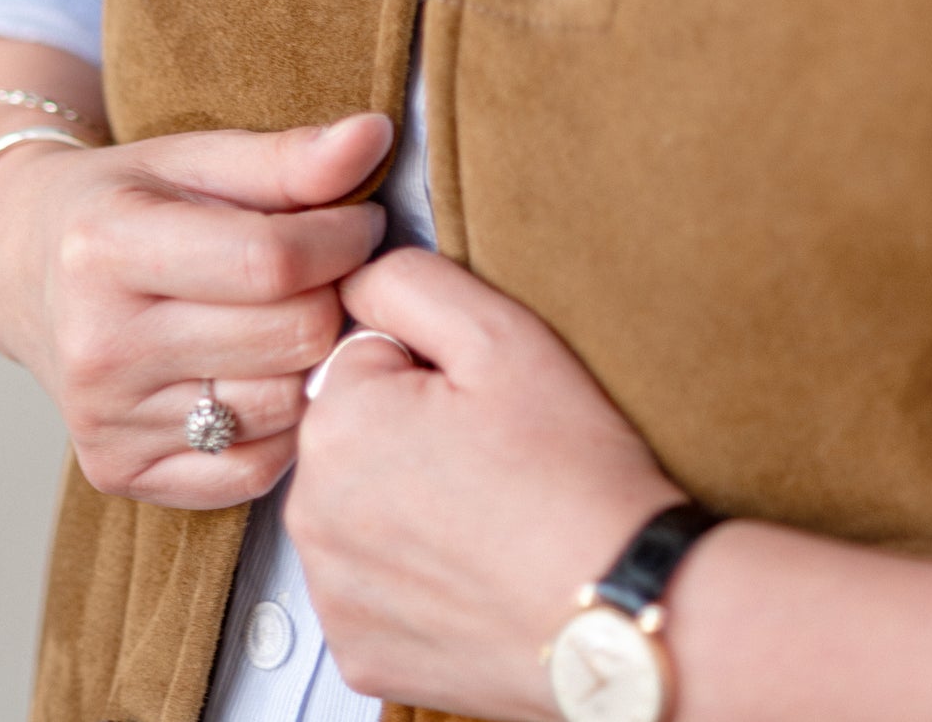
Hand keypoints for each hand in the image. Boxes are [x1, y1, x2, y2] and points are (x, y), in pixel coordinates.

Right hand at [0, 113, 392, 509]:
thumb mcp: (195, 157)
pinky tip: (259, 372)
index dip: (345, 237)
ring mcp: (105, 422)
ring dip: (310, 361)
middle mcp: (98, 347)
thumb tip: (375, 136)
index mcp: (107, 249)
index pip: (273, 261)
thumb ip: (289, 156)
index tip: (360, 219)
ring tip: (294, 316)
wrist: (26, 269)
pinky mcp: (119, 473)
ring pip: (283, 406)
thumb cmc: (126, 202)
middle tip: (329, 270)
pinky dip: (278, 423)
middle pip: (290, 337)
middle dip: (333, 294)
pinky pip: (253, 469)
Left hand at [287, 249, 681, 718]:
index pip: (367, 360)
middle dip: (412, 434)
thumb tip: (353, 279)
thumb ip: (408, 283)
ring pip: (361, 510)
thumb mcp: (499, 333)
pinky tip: (475, 570)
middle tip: (492, 457)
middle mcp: (311, 514)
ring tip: (490, 515)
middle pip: (357, 436)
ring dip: (409, 503)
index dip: (433, 373)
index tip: (482, 406)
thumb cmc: (569, 472)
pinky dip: (415, 577)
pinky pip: (373, 586)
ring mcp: (333, 592)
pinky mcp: (359, 653)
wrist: (620, 607)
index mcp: (337, 424)